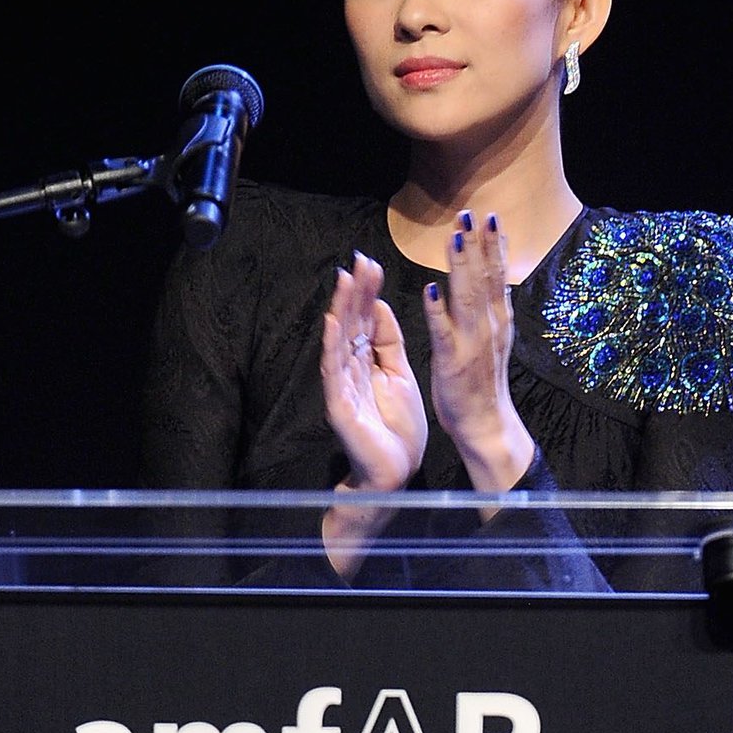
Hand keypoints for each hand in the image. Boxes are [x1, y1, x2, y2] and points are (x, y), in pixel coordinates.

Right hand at [321, 252, 427, 491]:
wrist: (397, 471)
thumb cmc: (397, 428)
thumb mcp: (400, 375)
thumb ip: (388, 343)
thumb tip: (379, 305)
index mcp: (366, 362)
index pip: (364, 320)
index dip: (367, 292)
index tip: (371, 264)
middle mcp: (350, 369)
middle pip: (350, 324)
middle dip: (354, 292)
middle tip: (358, 262)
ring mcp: (342, 387)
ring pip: (339, 341)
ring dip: (341, 310)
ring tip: (344, 281)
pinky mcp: (339, 406)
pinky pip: (334, 373)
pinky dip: (332, 347)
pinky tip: (333, 324)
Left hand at [424, 212, 536, 493]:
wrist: (487, 425)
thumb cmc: (484, 384)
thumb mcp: (494, 340)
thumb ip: (495, 309)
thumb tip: (500, 279)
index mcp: (497, 320)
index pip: (497, 276)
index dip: (494, 246)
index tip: (490, 217)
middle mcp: (488, 326)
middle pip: (484, 278)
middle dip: (478, 245)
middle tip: (473, 214)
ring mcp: (471, 342)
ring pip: (467, 296)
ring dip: (461, 266)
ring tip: (457, 236)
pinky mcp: (451, 360)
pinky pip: (443, 330)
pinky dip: (437, 308)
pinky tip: (431, 287)